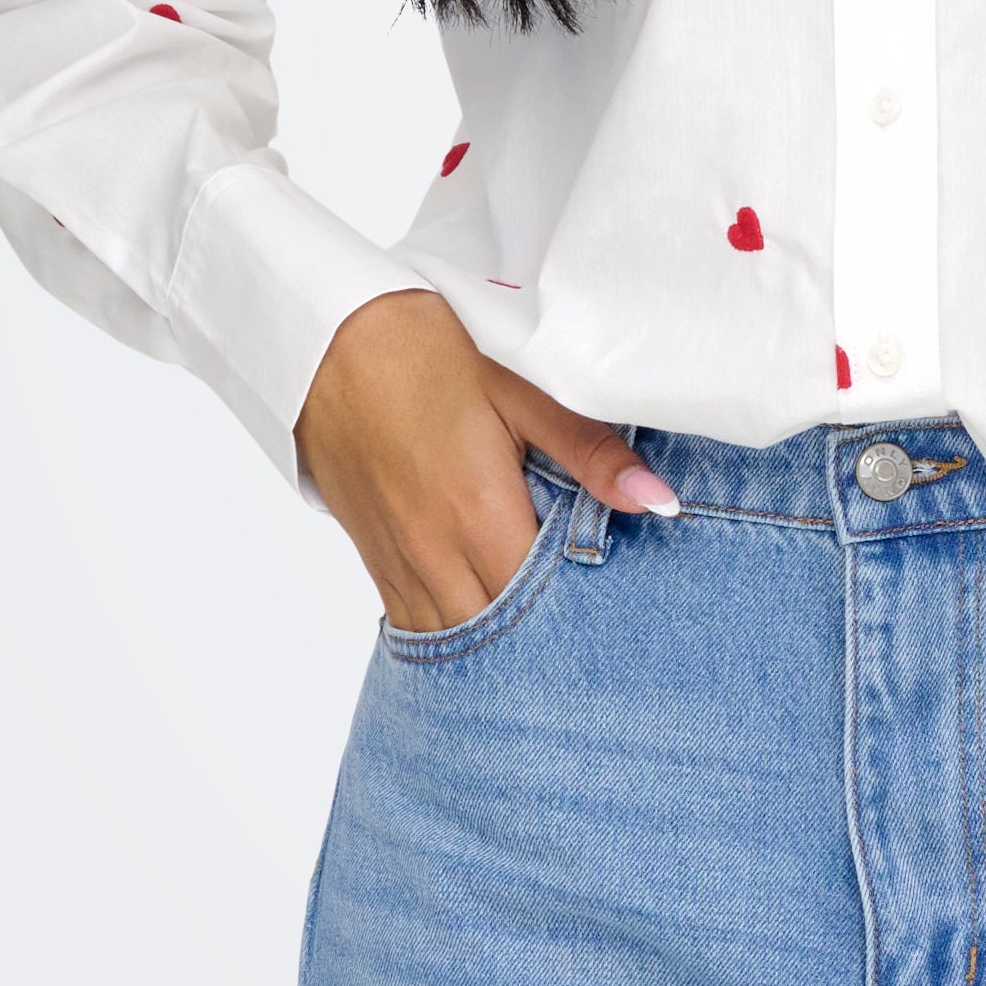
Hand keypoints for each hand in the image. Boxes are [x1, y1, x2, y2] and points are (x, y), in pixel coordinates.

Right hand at [295, 290, 678, 629]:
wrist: (328, 344)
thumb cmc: (427, 357)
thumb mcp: (520, 395)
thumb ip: (589, 454)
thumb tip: (657, 501)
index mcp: (479, 512)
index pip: (542, 603)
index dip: (581, 615)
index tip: (613, 612)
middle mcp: (435, 551)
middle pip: (500, 634)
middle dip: (542, 638)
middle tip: (586, 632)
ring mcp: (399, 561)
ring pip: (454, 639)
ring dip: (495, 641)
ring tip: (539, 634)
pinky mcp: (373, 560)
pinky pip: (415, 625)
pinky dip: (452, 630)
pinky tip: (481, 618)